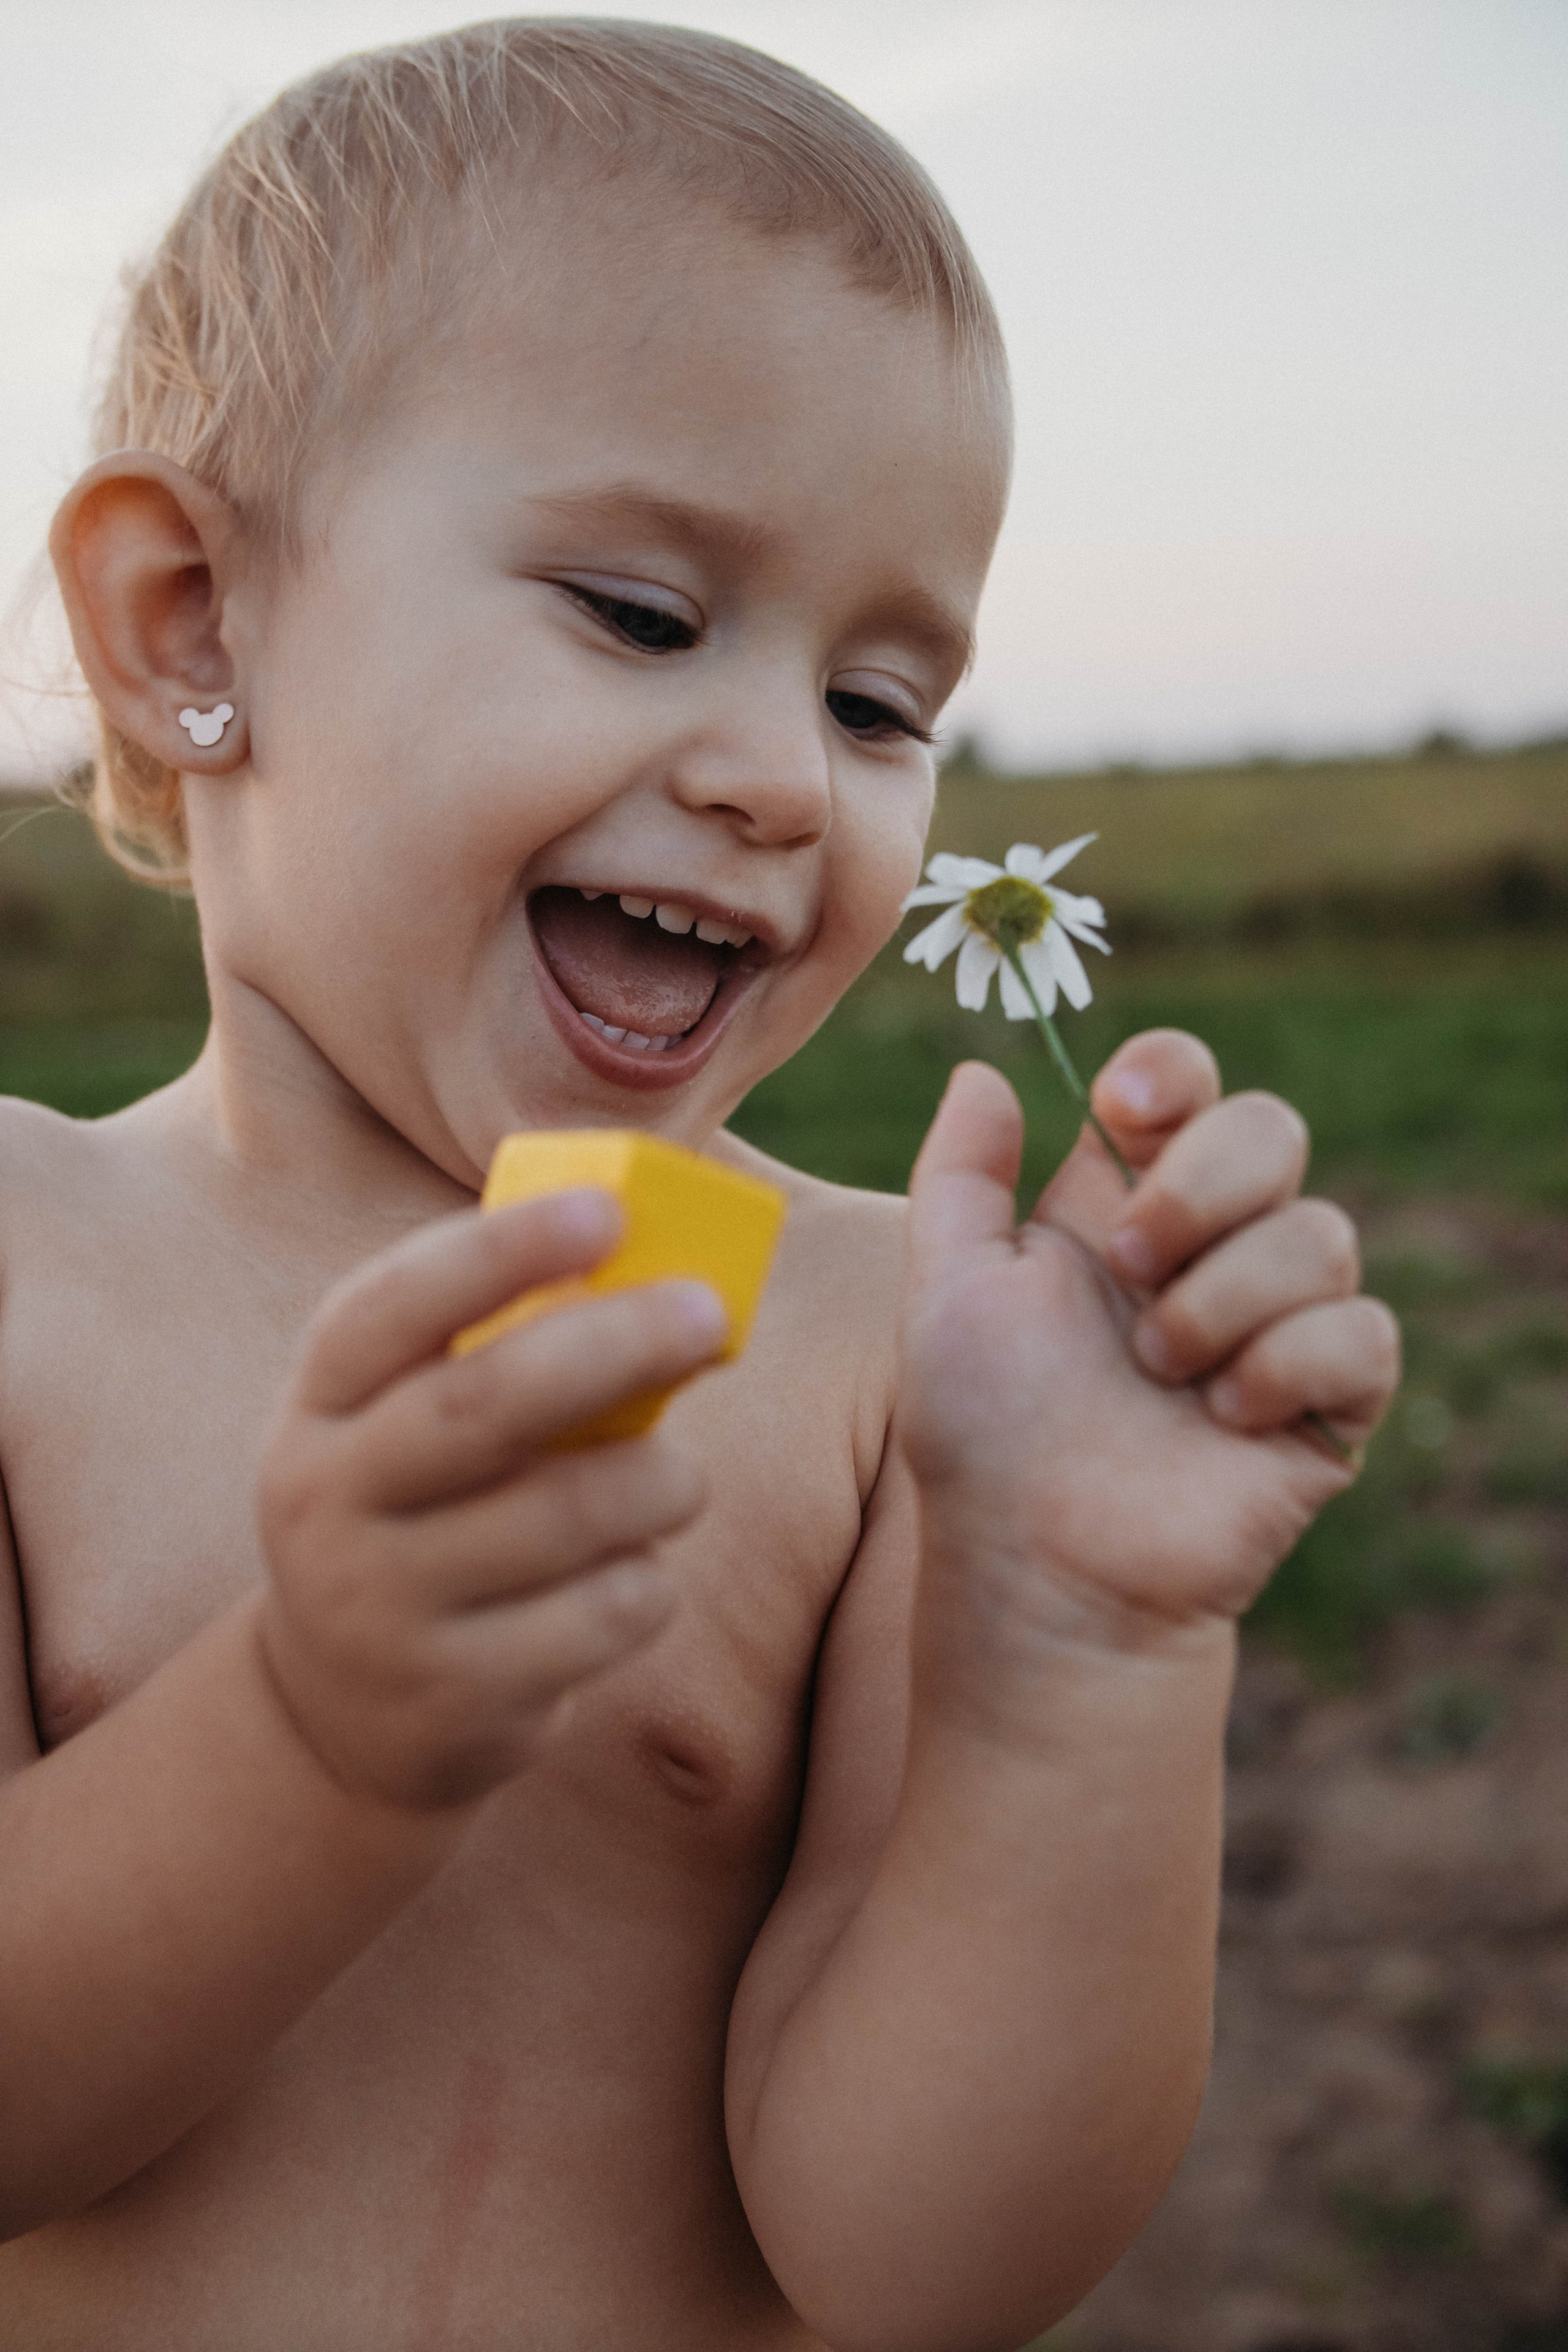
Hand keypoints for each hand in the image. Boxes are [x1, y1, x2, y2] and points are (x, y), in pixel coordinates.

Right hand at [255, 1190, 725, 1811]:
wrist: (345, 1714)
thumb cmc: (428, 1515)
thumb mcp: (415, 1427)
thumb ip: (506, 1352)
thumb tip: (669, 1276)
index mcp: (318, 1405)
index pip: (393, 1305)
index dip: (500, 1251)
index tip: (607, 1209)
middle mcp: (326, 1502)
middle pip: (483, 1404)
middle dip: (612, 1346)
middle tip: (708, 1315)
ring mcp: (381, 1608)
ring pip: (565, 1517)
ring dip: (658, 1482)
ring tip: (678, 1480)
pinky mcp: (454, 1699)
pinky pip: (601, 1617)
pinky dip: (647, 1582)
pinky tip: (631, 1577)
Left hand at [898, 1038, 1399, 1656]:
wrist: (1042, 1567)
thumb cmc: (984, 1437)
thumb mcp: (946, 1291)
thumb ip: (960, 1175)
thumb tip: (981, 1067)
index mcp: (1121, 1206)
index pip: (1184, 1084)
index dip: (1171, 1073)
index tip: (1123, 1108)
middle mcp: (1208, 1249)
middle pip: (1271, 1128)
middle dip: (1200, 1184)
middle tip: (1128, 1263)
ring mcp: (1276, 1321)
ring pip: (1321, 1231)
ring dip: (1224, 1296)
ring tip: (1155, 1370)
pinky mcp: (1329, 1400)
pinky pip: (1362, 1331)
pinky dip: (1288, 1363)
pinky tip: (1224, 1416)